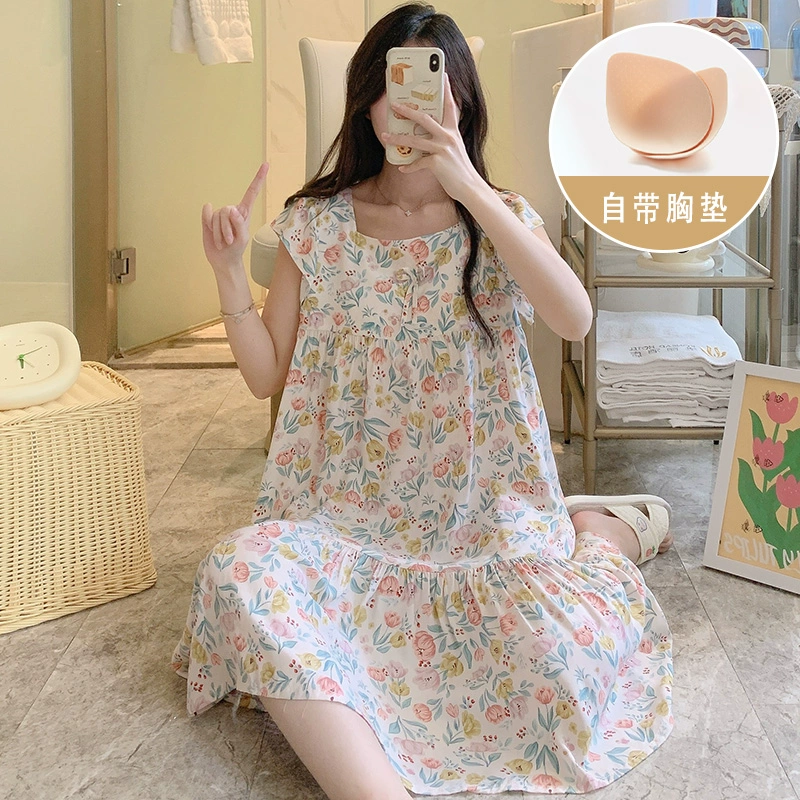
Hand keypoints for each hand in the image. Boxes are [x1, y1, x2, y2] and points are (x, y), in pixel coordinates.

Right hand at [202, 163, 268, 274]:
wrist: (223, 259)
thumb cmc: (236, 250)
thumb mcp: (242, 239)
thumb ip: (239, 224)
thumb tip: (231, 209)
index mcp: (244, 213)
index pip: (251, 192)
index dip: (258, 178)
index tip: (266, 164)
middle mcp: (232, 210)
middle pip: (227, 211)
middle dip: (227, 229)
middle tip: (230, 242)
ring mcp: (220, 214)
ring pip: (217, 215)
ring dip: (219, 232)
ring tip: (223, 241)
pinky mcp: (209, 217)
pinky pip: (206, 214)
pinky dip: (209, 225)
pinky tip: (212, 233)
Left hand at [380, 74, 482, 202]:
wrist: (470, 187)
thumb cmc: (460, 170)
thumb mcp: (455, 150)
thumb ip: (444, 140)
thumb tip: (428, 137)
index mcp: (453, 131)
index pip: (450, 106)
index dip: (447, 90)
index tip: (443, 75)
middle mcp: (448, 137)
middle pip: (424, 118)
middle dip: (407, 111)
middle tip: (394, 105)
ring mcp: (443, 149)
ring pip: (415, 141)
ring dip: (397, 139)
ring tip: (384, 137)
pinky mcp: (437, 163)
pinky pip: (418, 163)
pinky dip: (409, 167)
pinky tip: (401, 168)